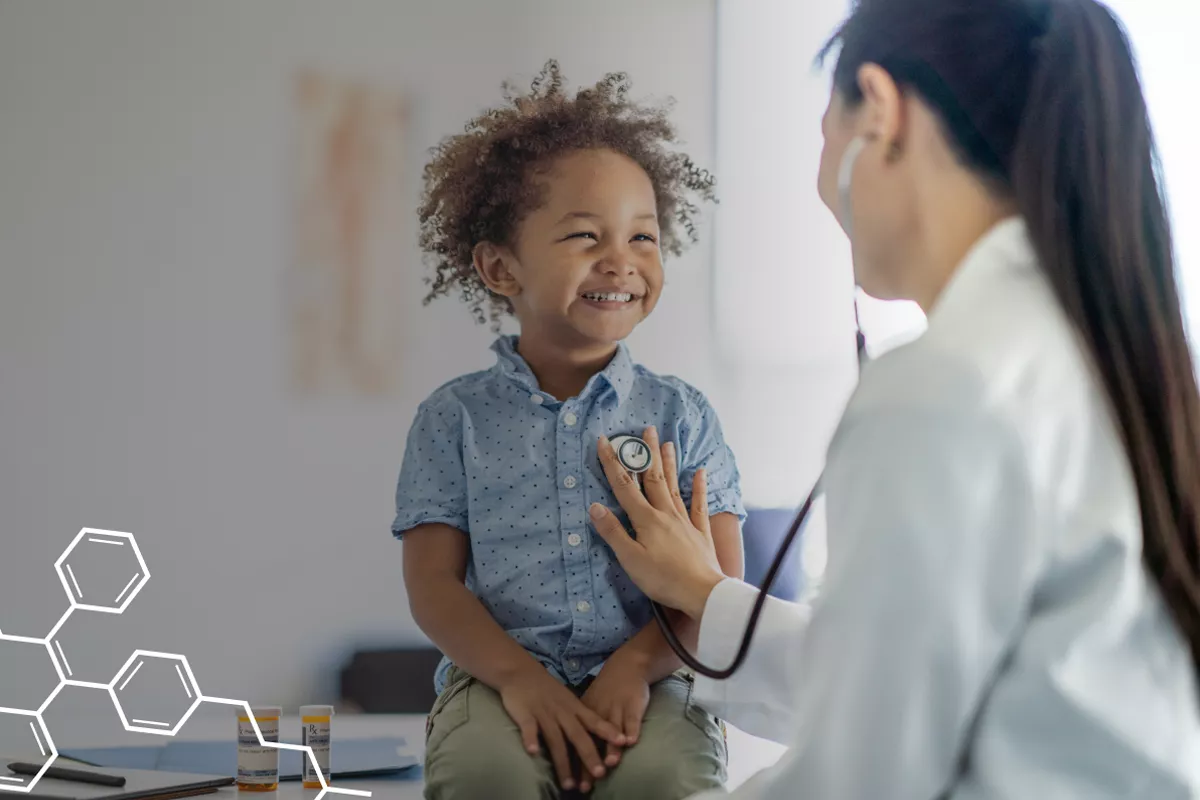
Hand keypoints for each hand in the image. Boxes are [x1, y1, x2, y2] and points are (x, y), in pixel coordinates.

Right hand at [499, 664, 625, 791]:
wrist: (521, 671)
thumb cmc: (548, 690)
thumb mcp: (568, 701)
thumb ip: (580, 718)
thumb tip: (598, 738)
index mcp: (574, 708)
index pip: (594, 721)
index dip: (608, 731)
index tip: (622, 742)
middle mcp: (562, 712)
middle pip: (578, 735)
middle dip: (589, 755)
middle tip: (600, 774)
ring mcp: (544, 712)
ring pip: (555, 739)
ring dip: (562, 762)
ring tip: (568, 783)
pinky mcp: (525, 713)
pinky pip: (529, 727)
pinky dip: (531, 738)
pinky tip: (533, 752)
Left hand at [579, 652, 651, 777]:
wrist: (627, 666)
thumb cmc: (607, 691)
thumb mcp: (589, 704)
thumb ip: (582, 727)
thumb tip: (570, 753)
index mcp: (583, 713)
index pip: (576, 741)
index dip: (573, 761)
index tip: (571, 783)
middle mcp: (597, 712)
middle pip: (592, 740)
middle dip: (589, 762)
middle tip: (588, 783)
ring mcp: (616, 709)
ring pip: (611, 730)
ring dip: (611, 747)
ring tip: (610, 763)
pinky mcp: (632, 705)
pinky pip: (631, 718)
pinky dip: (631, 729)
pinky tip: (631, 741)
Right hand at [590, 426, 724, 618]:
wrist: (702, 592)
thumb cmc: (663, 579)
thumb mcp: (631, 559)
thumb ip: (614, 532)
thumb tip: (595, 506)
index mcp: (646, 520)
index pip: (624, 486)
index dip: (612, 463)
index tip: (604, 441)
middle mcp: (666, 513)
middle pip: (654, 478)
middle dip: (647, 454)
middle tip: (646, 429)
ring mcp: (685, 521)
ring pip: (675, 486)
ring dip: (669, 464)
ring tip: (667, 443)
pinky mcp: (700, 532)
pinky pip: (699, 504)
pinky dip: (699, 487)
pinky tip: (701, 472)